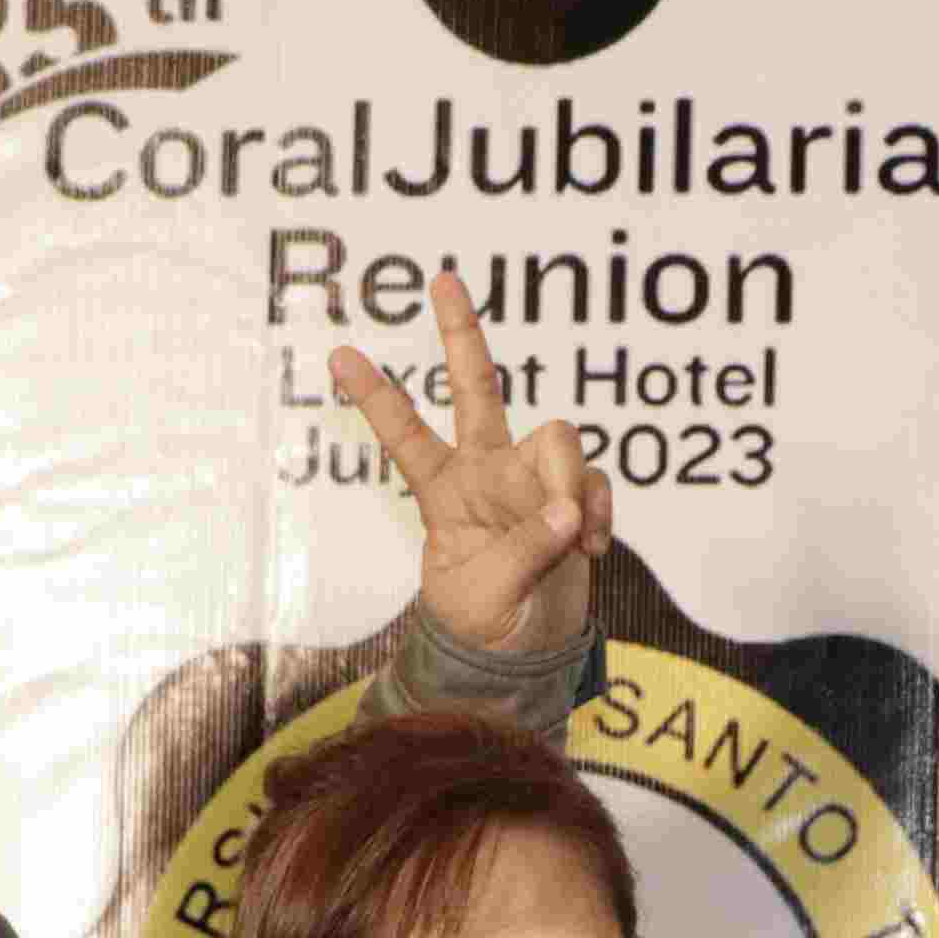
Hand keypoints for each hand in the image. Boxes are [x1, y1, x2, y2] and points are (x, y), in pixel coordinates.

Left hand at [332, 265, 612, 659]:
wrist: (523, 656)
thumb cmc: (484, 623)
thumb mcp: (486, 596)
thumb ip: (525, 551)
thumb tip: (568, 509)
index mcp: (443, 491)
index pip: (405, 435)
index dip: (375, 397)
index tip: (339, 355)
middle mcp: (485, 471)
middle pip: (477, 388)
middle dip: (462, 335)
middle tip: (442, 280)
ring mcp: (530, 480)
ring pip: (556, 438)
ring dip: (568, 483)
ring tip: (572, 536)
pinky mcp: (573, 498)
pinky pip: (595, 482)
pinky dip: (599, 512)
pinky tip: (592, 548)